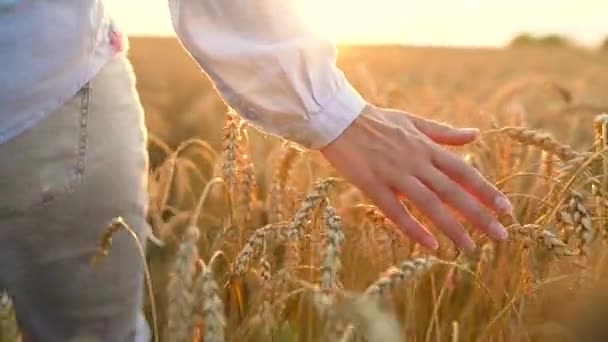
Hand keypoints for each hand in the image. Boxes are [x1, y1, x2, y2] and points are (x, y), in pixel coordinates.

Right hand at [320, 104, 511, 251]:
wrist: (339, 119)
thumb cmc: (376, 121)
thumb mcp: (414, 122)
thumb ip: (444, 132)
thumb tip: (475, 135)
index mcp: (426, 147)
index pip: (463, 171)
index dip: (486, 190)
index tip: (506, 209)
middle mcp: (415, 161)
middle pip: (453, 191)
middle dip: (479, 215)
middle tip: (500, 236)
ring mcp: (394, 174)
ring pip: (429, 204)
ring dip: (452, 228)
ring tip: (469, 249)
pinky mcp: (372, 184)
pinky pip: (396, 210)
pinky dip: (413, 228)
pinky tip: (430, 245)